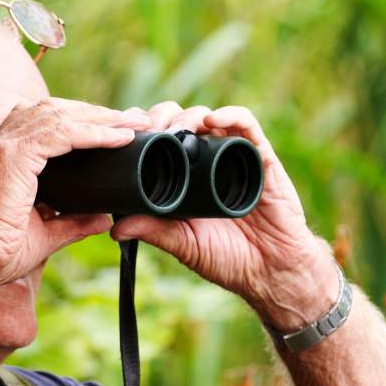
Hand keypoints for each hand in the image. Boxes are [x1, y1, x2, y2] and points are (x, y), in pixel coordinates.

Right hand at [0, 98, 150, 287]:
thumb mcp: (43, 235)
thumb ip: (72, 223)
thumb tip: (103, 219)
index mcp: (2, 158)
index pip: (44, 124)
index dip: (79, 121)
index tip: (113, 129)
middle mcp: (0, 144)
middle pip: (54, 110)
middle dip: (95, 112)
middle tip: (132, 119)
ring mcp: (5, 146)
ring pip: (61, 115)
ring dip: (101, 117)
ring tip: (133, 123)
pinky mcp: (14, 156)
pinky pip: (62, 133)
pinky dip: (94, 132)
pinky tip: (119, 137)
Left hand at [110, 104, 334, 328]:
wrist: (272, 271)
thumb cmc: (228, 259)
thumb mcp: (183, 244)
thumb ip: (153, 232)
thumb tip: (114, 229)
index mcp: (185, 177)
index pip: (159, 140)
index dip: (141, 131)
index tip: (123, 134)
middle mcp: (207, 161)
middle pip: (180, 121)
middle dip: (160, 118)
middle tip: (146, 131)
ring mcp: (233, 155)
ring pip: (208, 117)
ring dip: (187, 115)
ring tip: (173, 129)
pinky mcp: (260, 156)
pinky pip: (247, 125)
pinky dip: (229, 115)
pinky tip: (211, 120)